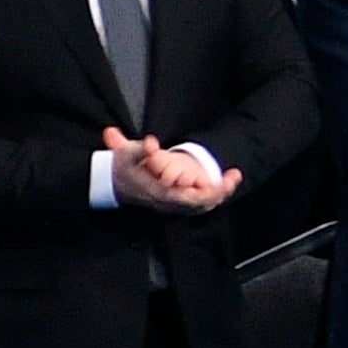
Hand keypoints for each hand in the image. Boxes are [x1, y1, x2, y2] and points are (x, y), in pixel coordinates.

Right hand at [104, 129, 237, 213]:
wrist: (112, 183)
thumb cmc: (123, 166)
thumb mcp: (127, 154)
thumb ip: (139, 149)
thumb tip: (150, 142)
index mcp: (157, 192)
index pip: (185, 198)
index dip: (204, 194)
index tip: (219, 184)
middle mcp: (166, 202)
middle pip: (198, 204)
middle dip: (218, 193)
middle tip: (233, 177)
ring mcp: (170, 205)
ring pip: (200, 205)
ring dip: (219, 193)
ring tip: (234, 177)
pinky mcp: (174, 203)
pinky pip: (197, 203)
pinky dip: (213, 195)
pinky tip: (226, 182)